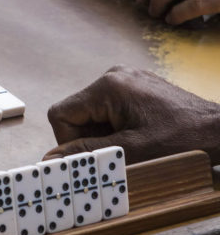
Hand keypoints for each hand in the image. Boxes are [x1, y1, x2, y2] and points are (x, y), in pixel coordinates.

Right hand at [44, 65, 219, 163]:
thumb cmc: (182, 139)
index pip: (61, 114)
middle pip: (77, 112)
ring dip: (104, 133)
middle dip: (90, 137)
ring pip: (93, 111)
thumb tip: (51, 158)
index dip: (68, 141)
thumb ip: (86, 152)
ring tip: (132, 144)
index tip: (90, 156)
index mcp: (107, 87)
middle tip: (117, 152)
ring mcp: (126, 78)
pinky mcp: (136, 85)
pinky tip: (138, 135)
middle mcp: (113, 76)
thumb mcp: (129, 150)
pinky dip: (116, 125)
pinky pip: (109, 107)